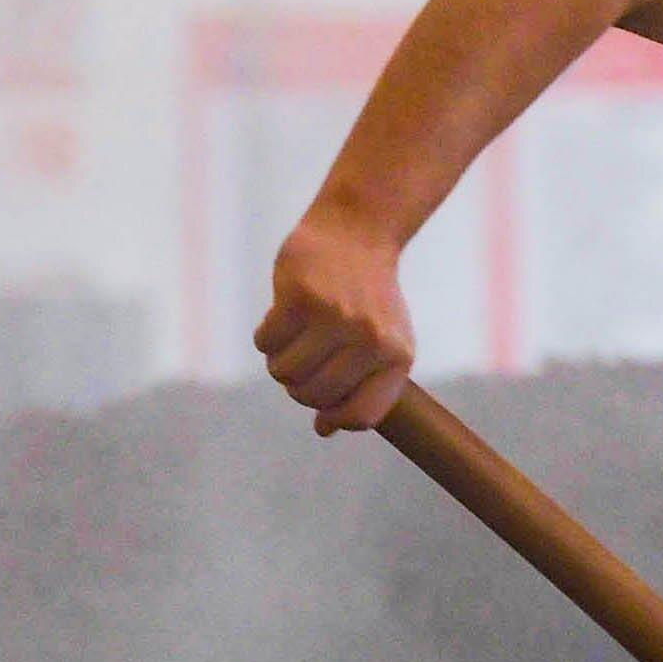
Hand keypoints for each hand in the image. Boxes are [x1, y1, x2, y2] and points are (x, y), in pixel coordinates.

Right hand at [256, 206, 418, 432]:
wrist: (356, 231)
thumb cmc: (369, 296)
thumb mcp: (383, 341)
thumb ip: (363, 387)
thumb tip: (324, 430)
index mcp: (397, 356)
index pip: (360, 416)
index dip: (333, 417)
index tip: (321, 408)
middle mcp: (370, 340)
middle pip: (313, 396)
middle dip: (298, 386)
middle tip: (302, 360)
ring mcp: (335, 318)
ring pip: (284, 373)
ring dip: (279, 361)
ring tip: (293, 338)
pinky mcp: (300, 297)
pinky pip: (265, 343)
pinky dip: (266, 336)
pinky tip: (281, 317)